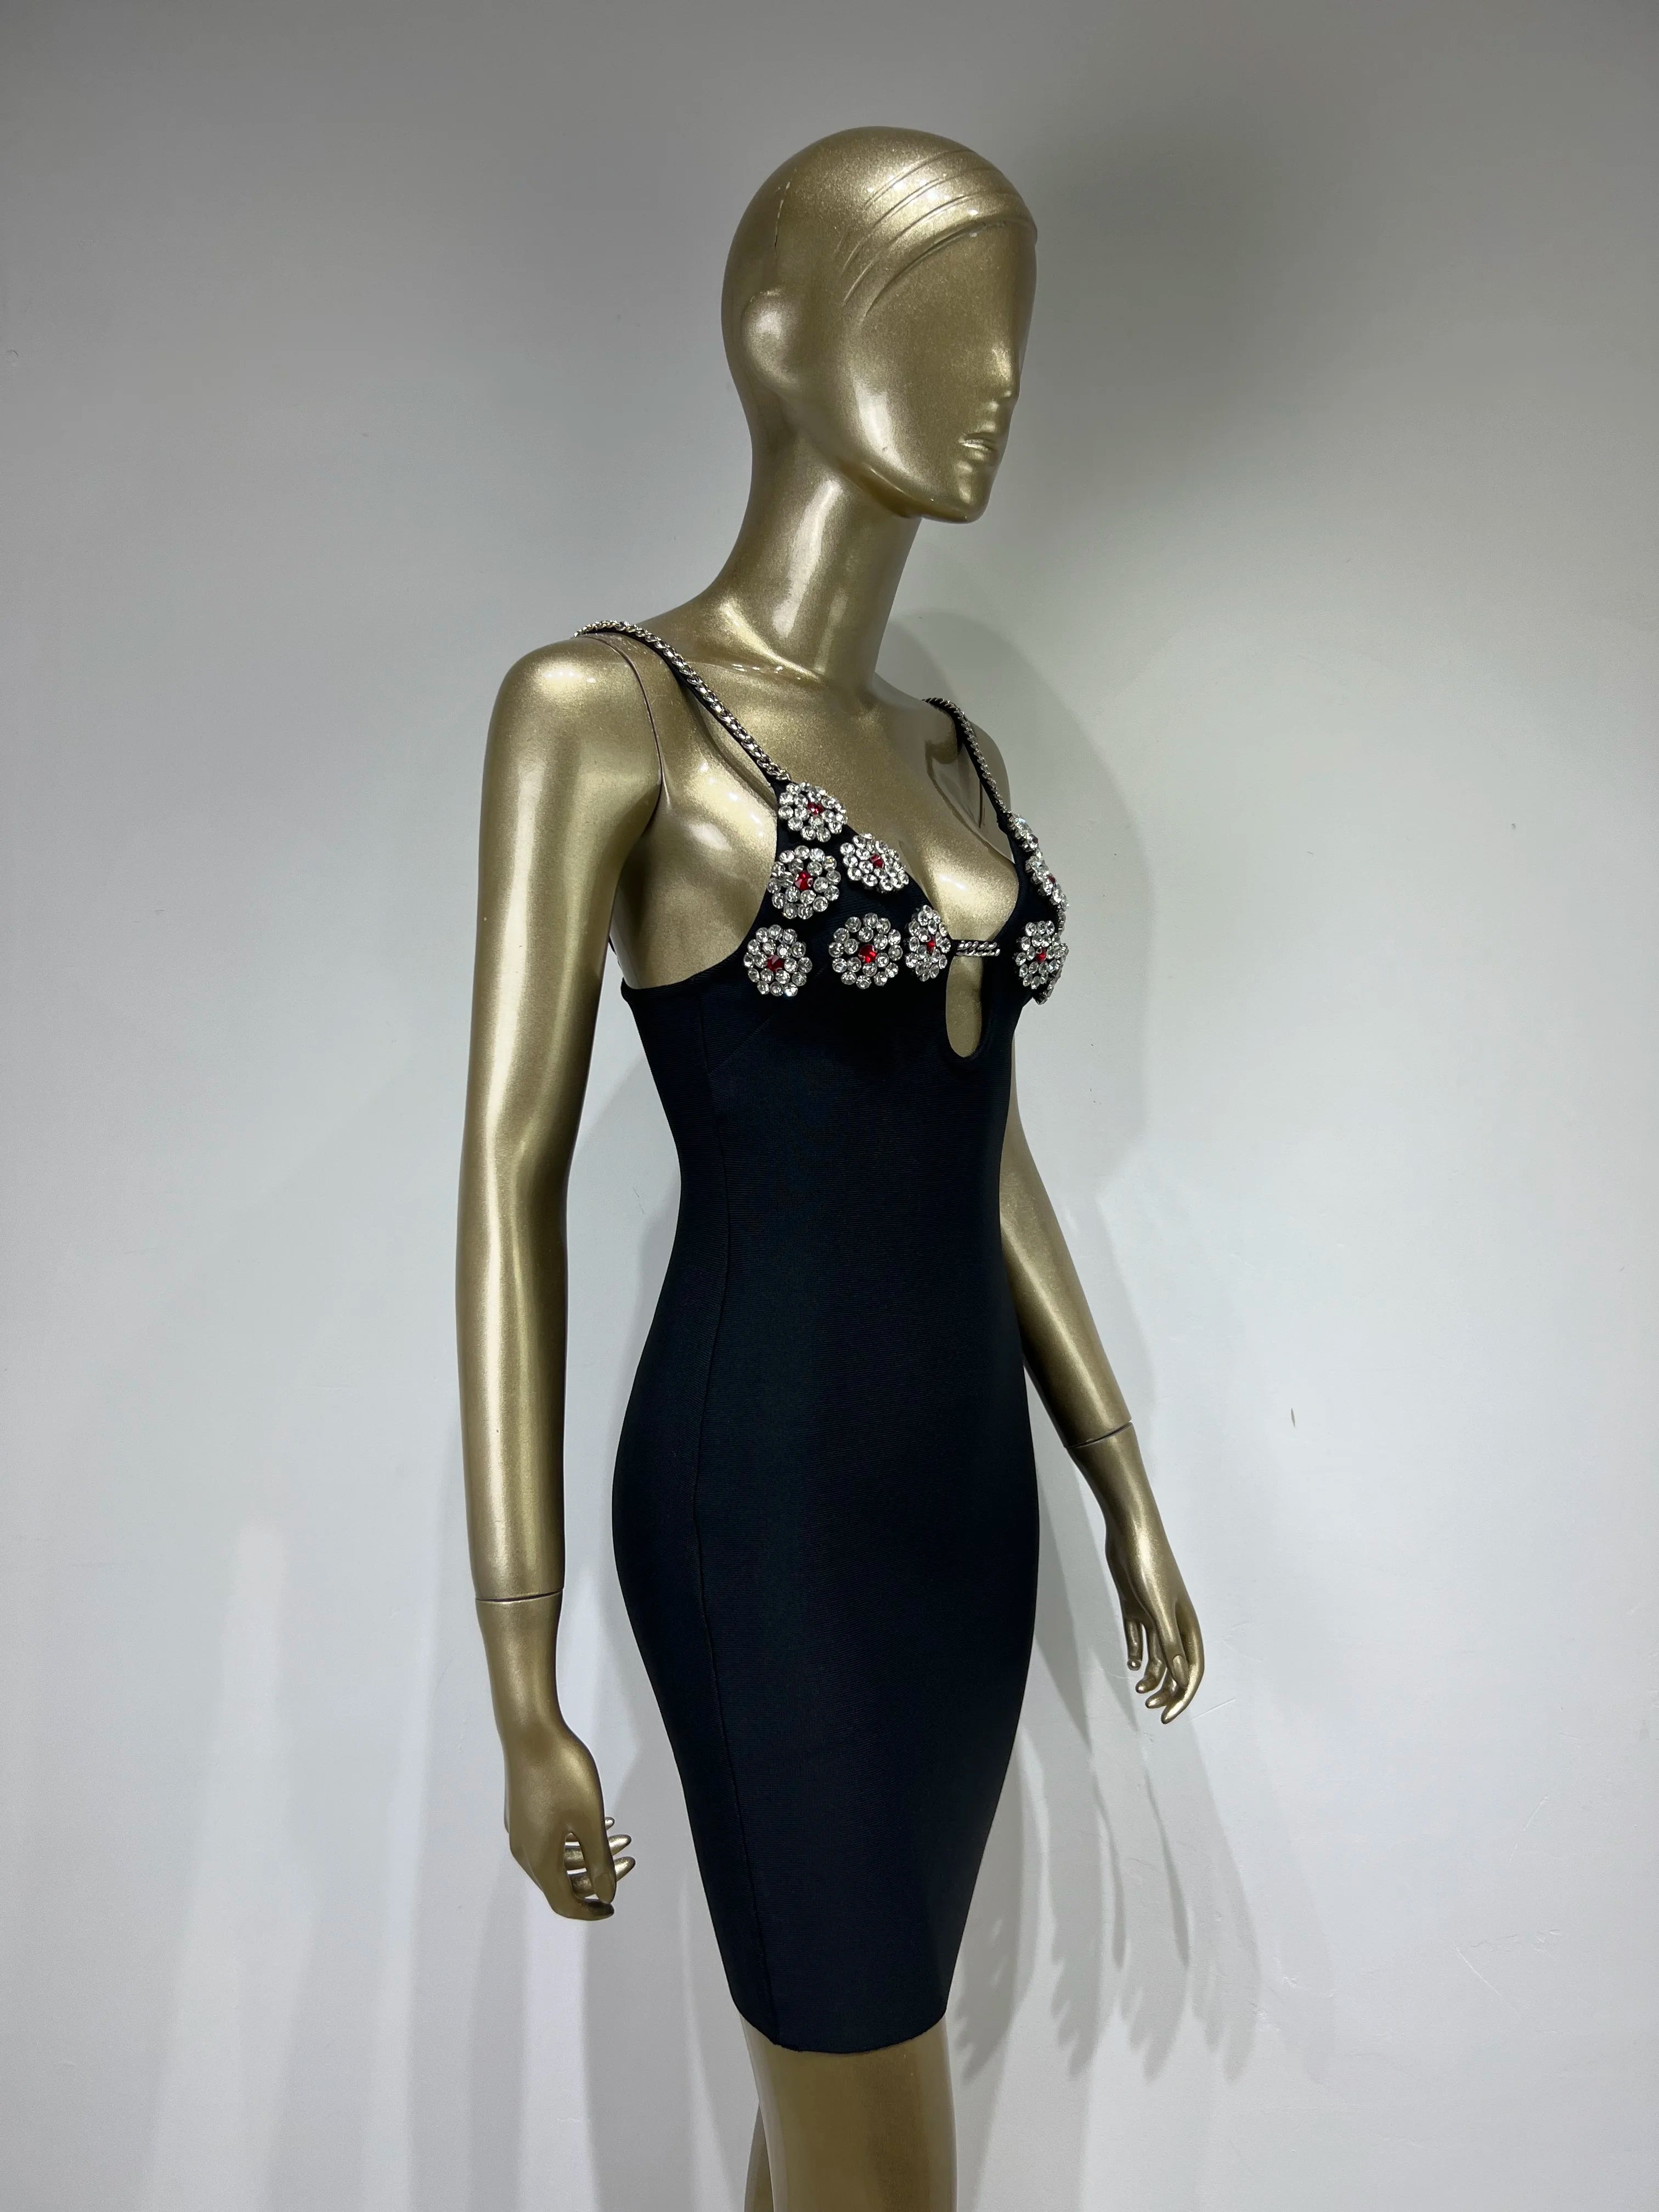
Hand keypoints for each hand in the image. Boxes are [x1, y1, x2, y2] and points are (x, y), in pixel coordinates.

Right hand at [502, 1718, 635, 1919]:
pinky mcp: (523, 1810)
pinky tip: (601, 1822)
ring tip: (623, 1839)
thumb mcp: (589, 1820)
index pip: (563, 1903)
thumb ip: (598, 1861)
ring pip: (557, 1857)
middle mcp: (525, 1849)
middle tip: (628, 1862)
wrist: (530, 1732)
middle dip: (596, 1878)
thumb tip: (606, 1896)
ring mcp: (521, 1829)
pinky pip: (551, 1838)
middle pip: (560, 1882)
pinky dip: (575, 1838)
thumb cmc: (563, 1775)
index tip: (612, 1906)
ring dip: (589, 1855)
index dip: (589, 1911)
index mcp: (538, 1859)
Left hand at [1105, 1514, 1203, 1723]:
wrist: (1129, 1530)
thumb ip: (1168, 1643)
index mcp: (1186, 1623)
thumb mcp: (1157, 1608)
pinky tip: (1132, 1663)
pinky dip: (1137, 1651)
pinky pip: (1138, 1635)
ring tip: (1138, 1689)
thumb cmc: (1147, 1564)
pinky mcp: (1134, 1603)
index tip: (1167, 1715)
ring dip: (1151, 1673)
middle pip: (1175, 1665)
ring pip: (1157, 1653)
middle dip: (1167, 1689)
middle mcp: (1173, 1620)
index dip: (1182, 1694)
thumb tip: (1178, 1678)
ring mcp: (1153, 1612)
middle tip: (1150, 1706)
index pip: (1191, 1668)